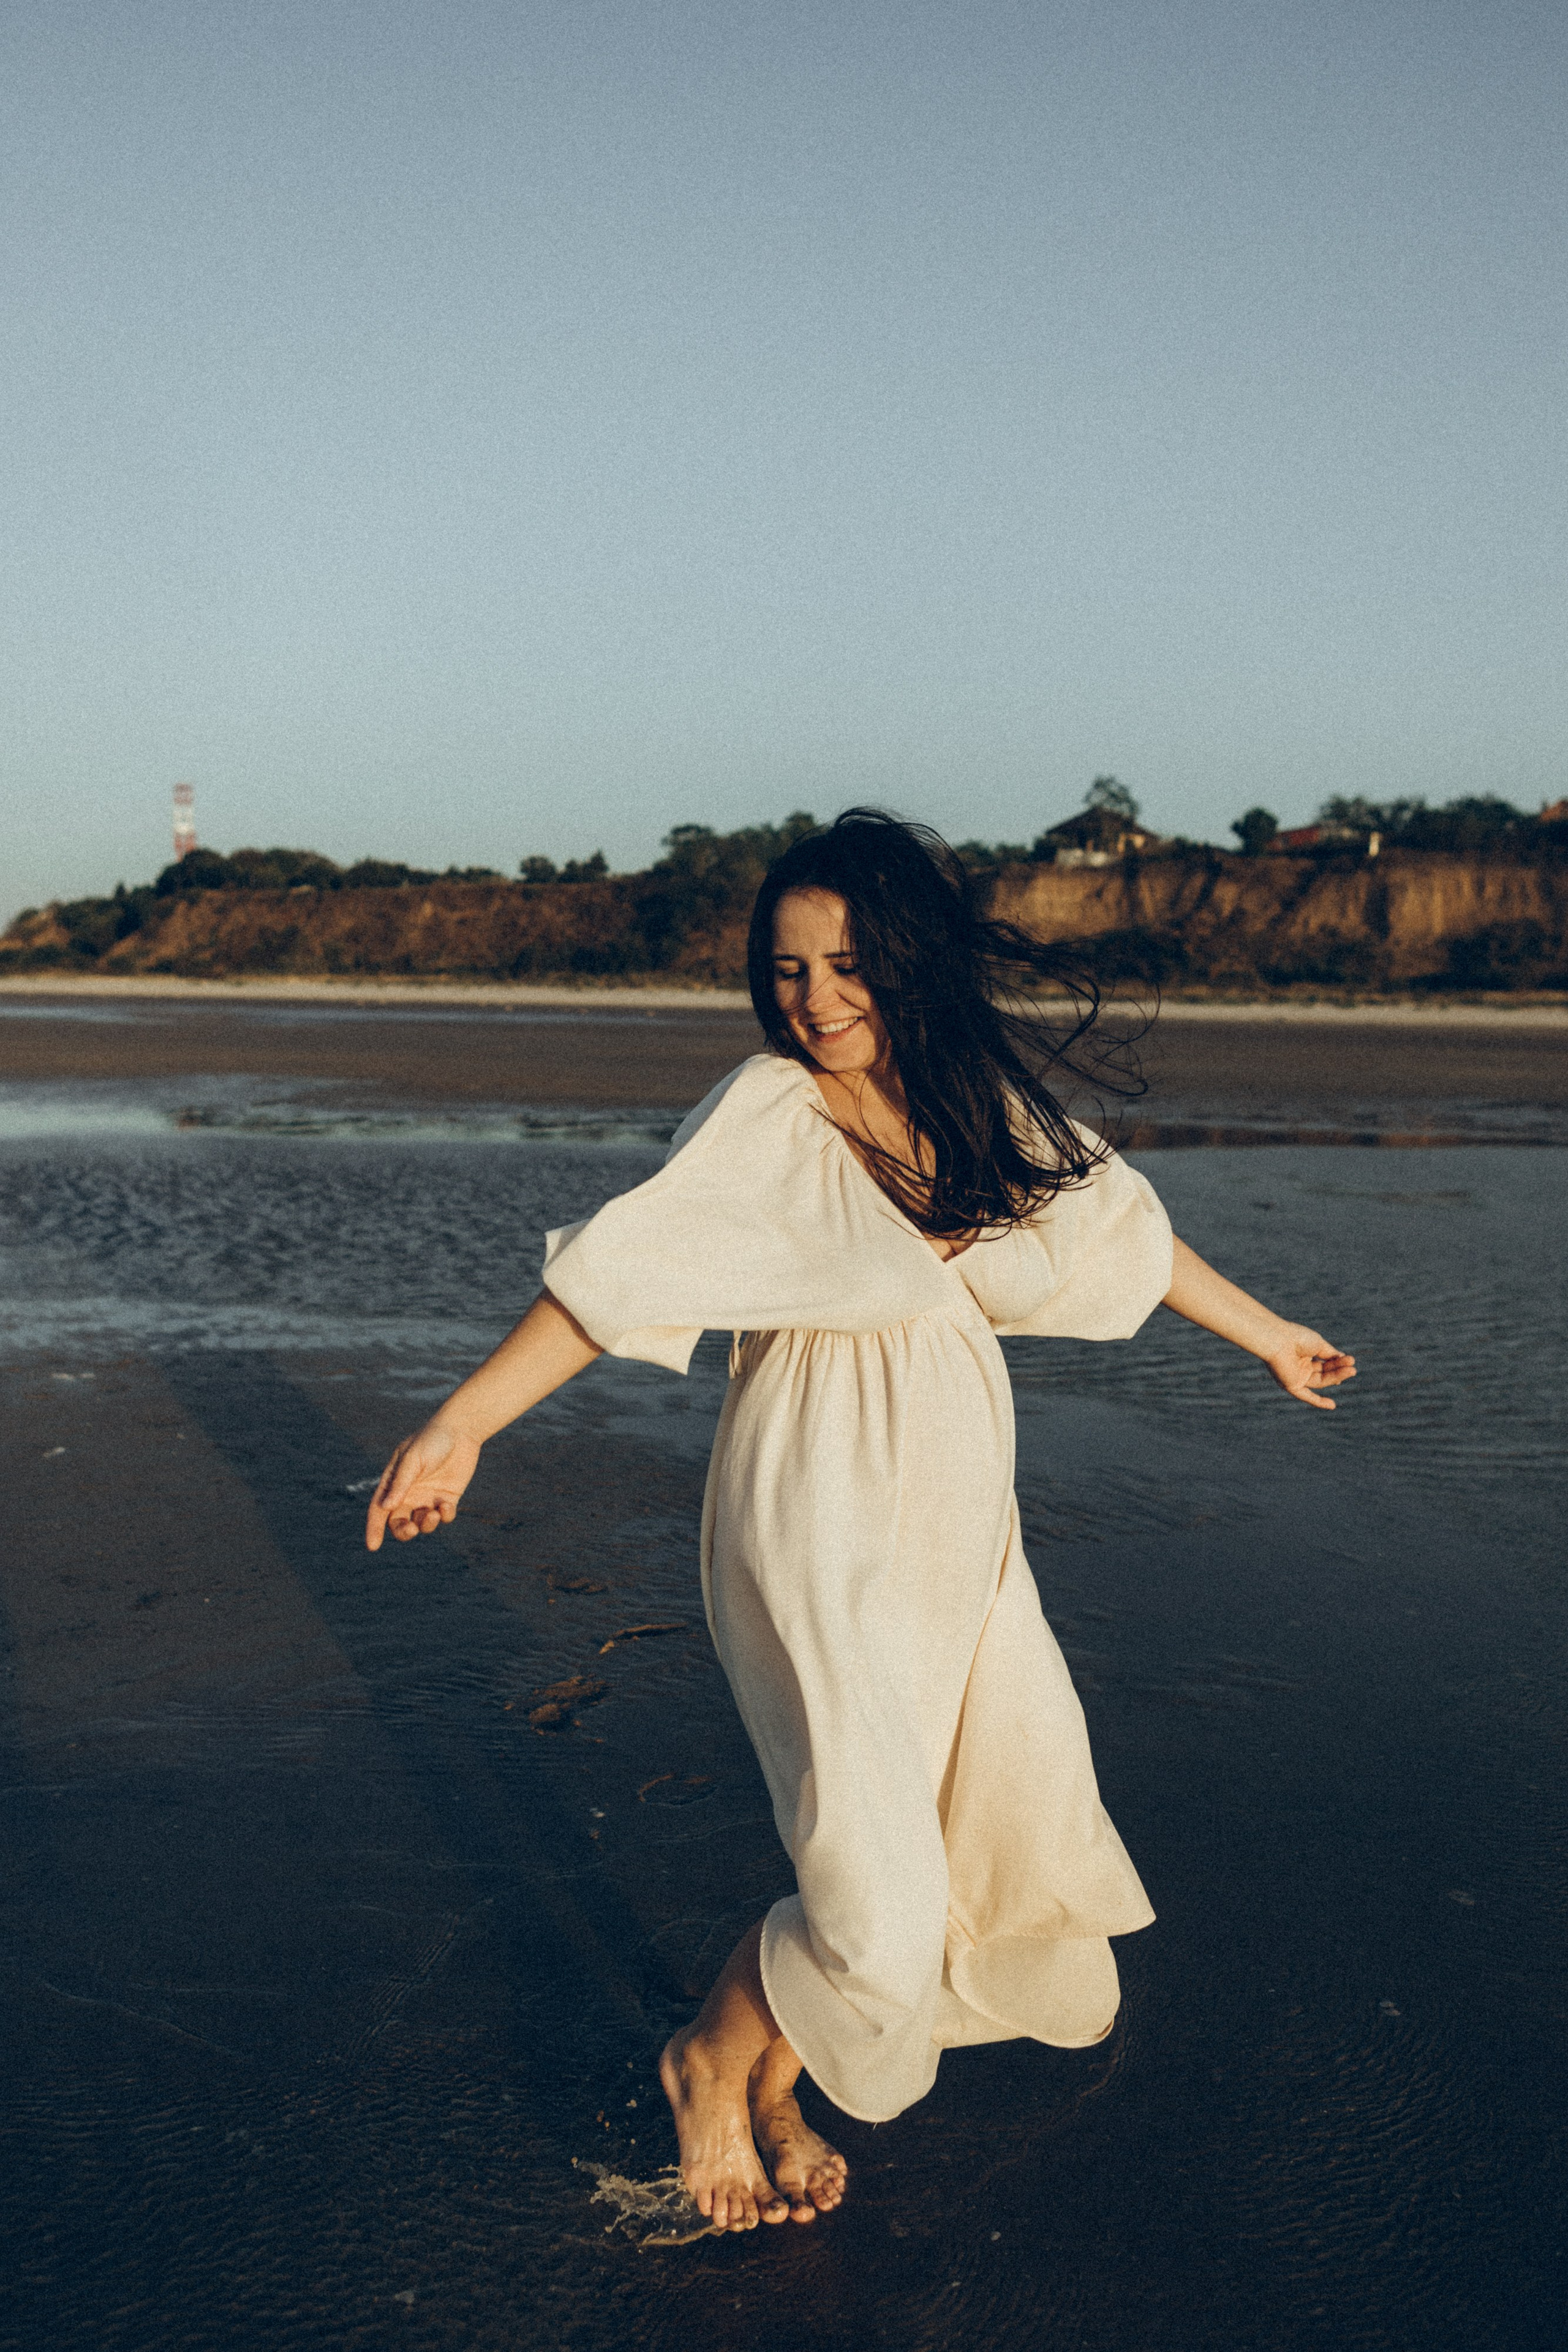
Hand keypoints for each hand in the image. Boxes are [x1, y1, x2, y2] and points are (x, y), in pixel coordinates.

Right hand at [365, 1419, 480, 1549]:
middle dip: (403, 1531)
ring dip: (426, 1525)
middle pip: (398, 1522)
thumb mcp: (413, 1459)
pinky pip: (443, 1517)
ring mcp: (428, 1497)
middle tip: (411, 1529)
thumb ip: (401, 1483)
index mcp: (394, 1482)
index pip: (379, 1509)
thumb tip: (386, 1508)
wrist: (461, 1430)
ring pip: (421, 1523)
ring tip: (434, 1513)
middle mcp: (409, 1493)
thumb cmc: (431, 1440)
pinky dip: (444, 1517)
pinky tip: (447, 1506)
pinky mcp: (446, 1498)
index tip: (373, 1546)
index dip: (374, 1528)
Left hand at [1262, 1325, 1356, 1410]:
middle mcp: (1299, 1367)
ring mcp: (1296, 1377)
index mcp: (1304, 1355)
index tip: (1349, 1360)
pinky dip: (1317, 1402)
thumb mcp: (1319, 1345)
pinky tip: (1332, 1406)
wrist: (1280, 1340)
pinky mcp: (1291, 1385)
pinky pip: (1306, 1396)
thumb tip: (1343, 1359)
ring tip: (1352, 1370)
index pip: (1324, 1363)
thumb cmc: (1297, 1337)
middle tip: (1353, 1367)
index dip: (1337, 1363)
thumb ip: (1331, 1354)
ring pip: (1320, 1380)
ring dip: (1336, 1377)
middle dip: (1339, 1370)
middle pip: (1324, 1372)